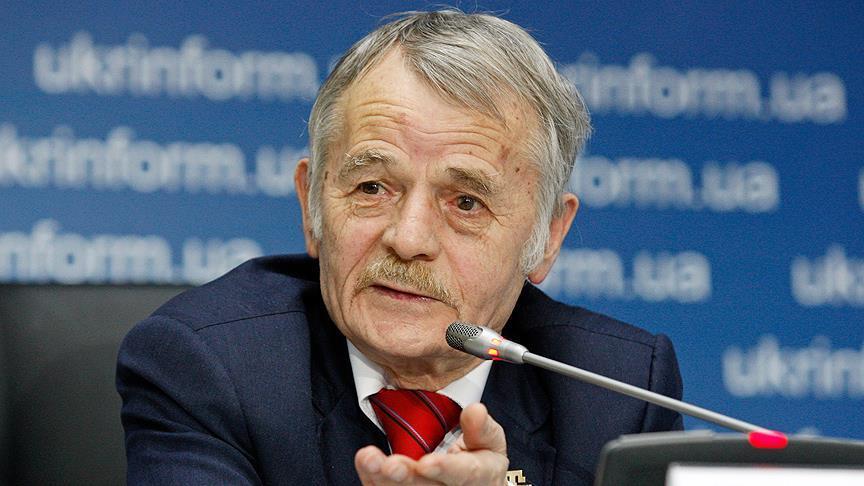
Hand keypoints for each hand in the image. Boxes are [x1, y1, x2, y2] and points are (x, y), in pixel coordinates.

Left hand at [355, 403, 508, 484]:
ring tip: (368, 459)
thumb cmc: (480, 459)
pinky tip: (365, 463)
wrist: (474, 485)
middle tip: (389, 465)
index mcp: (481, 477)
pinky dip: (373, 479)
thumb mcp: (489, 441)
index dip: (445, 468)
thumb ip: (481, 428)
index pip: (466, 474)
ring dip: (382, 479)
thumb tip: (476, 409)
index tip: (426, 462)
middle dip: (406, 477)